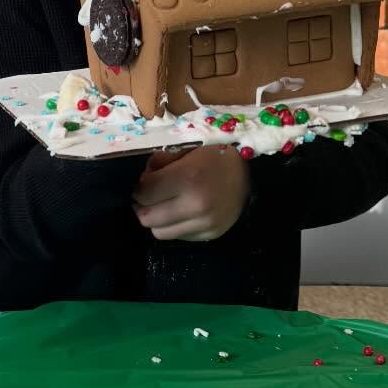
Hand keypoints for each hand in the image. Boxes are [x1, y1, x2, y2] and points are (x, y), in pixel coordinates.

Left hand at [132, 145, 250, 242]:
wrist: (250, 173)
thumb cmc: (214, 157)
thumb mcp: (185, 150)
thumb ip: (159, 163)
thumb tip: (140, 179)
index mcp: (188, 178)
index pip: (144, 193)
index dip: (138, 188)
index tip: (142, 183)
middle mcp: (196, 205)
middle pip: (147, 218)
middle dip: (142, 206)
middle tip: (147, 197)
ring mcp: (205, 224)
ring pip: (160, 233)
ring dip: (156, 220)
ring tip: (162, 206)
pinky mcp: (211, 235)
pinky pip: (179, 237)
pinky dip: (174, 226)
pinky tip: (181, 212)